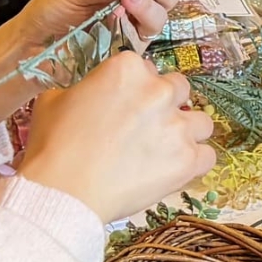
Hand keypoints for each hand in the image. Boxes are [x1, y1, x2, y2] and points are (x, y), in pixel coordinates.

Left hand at [0, 0, 180, 131]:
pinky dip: (137, 30)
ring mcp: (128, 31)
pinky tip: (119, 22)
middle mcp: (129, 8)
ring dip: (148, 6)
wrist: (28, 48)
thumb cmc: (45, 16)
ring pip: (158, 19)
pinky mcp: (124, 54)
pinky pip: (143, 43)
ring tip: (126, 0)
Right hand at [17, 51, 216, 225]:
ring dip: (185, 132)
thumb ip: (82, 87)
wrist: (62, 193)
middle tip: (144, 128)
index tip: (124, 105)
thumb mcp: (54, 100)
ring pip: (200, 121)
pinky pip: (208, 156)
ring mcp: (177, 126)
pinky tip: (174, 169)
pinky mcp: (187, 159)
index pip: (144, 68)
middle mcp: (159, 90)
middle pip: (178, 89)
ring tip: (163, 150)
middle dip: (164, 105)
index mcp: (127, 69)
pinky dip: (194, 162)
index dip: (134, 88)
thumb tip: (89, 93)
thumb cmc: (53, 147)